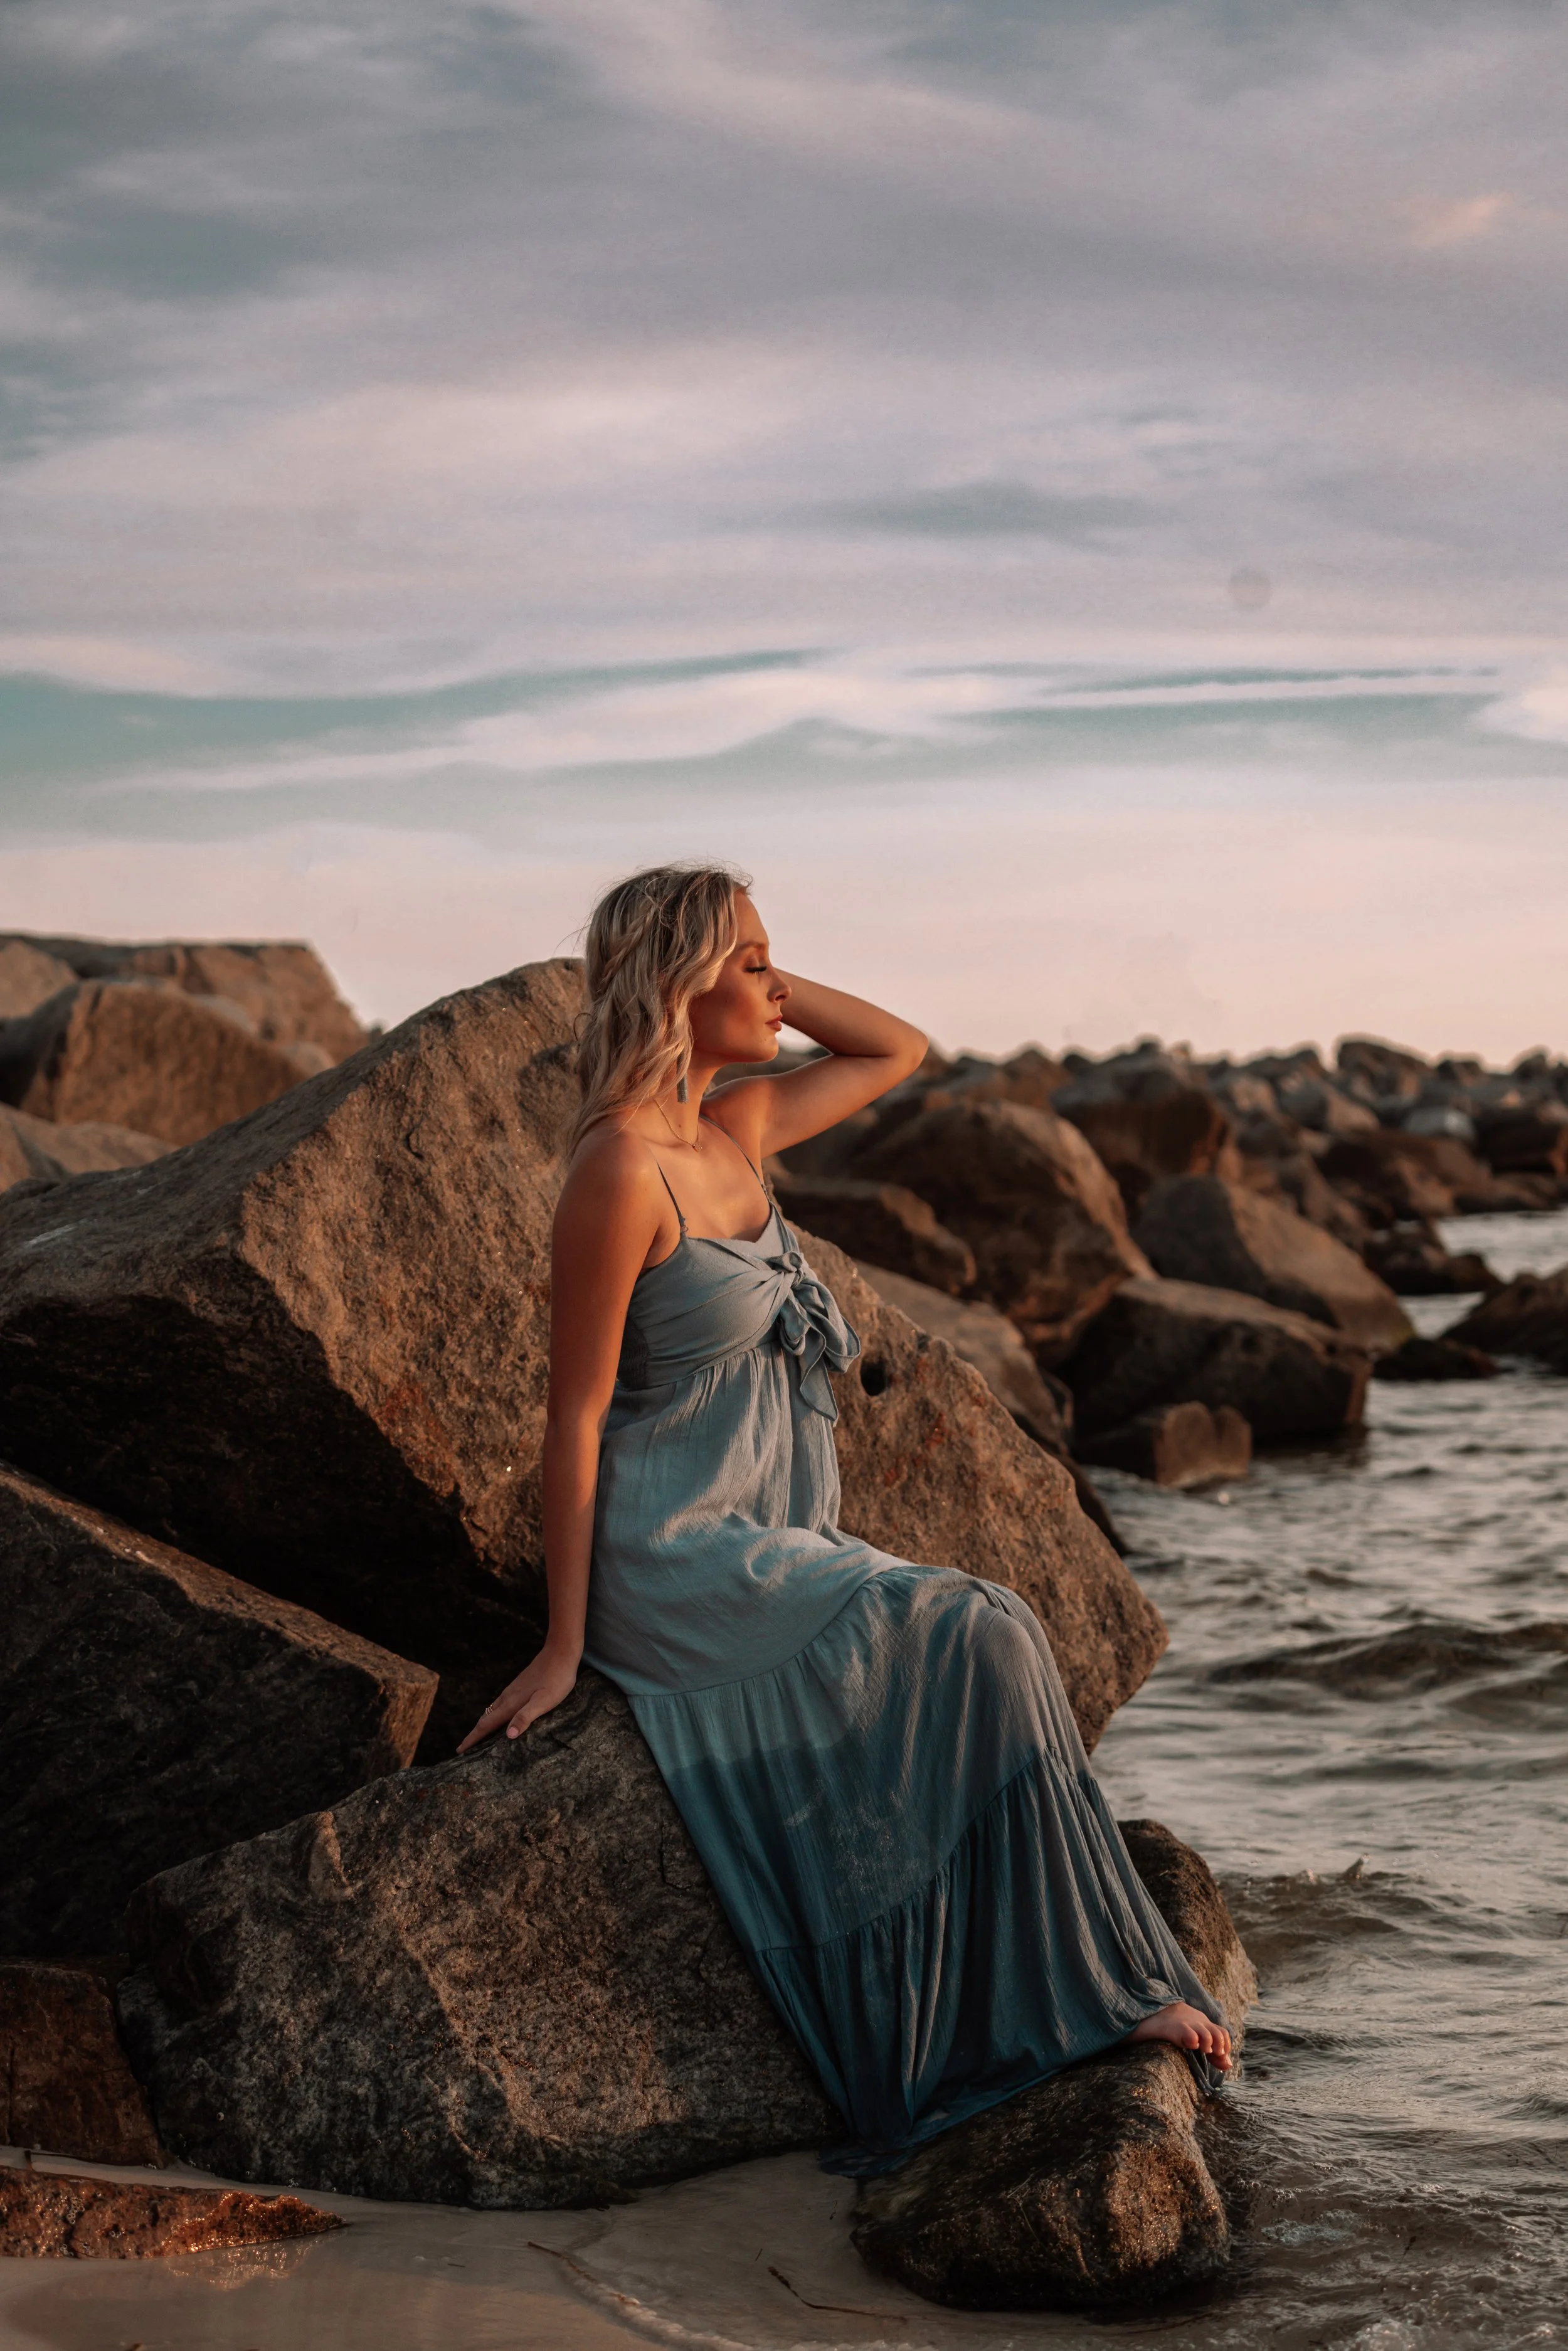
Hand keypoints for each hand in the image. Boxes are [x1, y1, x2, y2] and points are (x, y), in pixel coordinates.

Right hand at [456, 1644, 579, 1752]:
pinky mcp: (519, 1686)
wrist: (560, 1653)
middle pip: (485, 1719)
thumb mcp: (544, 1701)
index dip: (472, 1739)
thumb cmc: (556, 1679)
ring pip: (492, 1710)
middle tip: (464, 1748)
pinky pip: (500, 1704)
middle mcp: (508, 1697)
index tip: (460, 1751)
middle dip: (474, 1734)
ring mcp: (513, 1690)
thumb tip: (509, 1735)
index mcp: (511, 1704)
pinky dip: (494, 1715)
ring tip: (479, 1736)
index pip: (486, 1725)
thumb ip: (526, 1716)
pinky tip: (501, 1717)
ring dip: (483, 1724)